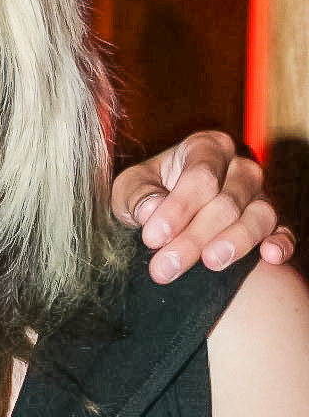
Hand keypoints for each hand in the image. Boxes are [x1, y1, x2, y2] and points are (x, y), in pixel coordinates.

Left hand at [111, 131, 294, 283]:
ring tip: (212, 263)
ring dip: (236, 241)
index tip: (152, 238)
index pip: (200, 177)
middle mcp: (241, 167)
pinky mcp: (272, 222)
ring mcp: (260, 194)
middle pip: (226, 202)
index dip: (178, 209)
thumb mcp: (131, 187)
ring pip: (259, 216)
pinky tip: (270, 256)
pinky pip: (284, 231)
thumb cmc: (151, 191)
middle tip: (164, 268)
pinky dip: (282, 243)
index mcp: (207, 148)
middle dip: (194, 238)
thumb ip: (137, 195)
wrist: (171, 205)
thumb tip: (150, 212)